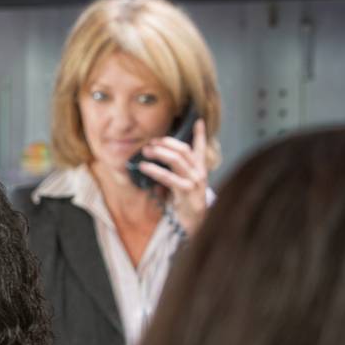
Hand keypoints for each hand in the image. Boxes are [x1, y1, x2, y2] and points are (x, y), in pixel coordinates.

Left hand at [135, 118, 210, 234]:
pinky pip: (169, 177)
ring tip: (146, 150)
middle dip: (166, 142)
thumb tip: (153, 160)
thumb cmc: (183, 204)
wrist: (191, 224)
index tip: (197, 120)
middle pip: (184, 150)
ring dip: (159, 153)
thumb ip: (172, 172)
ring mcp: (195, 181)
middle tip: (151, 141)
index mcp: (199, 169)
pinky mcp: (187, 191)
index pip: (201, 147)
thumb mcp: (178, 185)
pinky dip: (155, 170)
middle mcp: (199, 172)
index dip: (200, 134)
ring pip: (177, 160)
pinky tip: (144, 167)